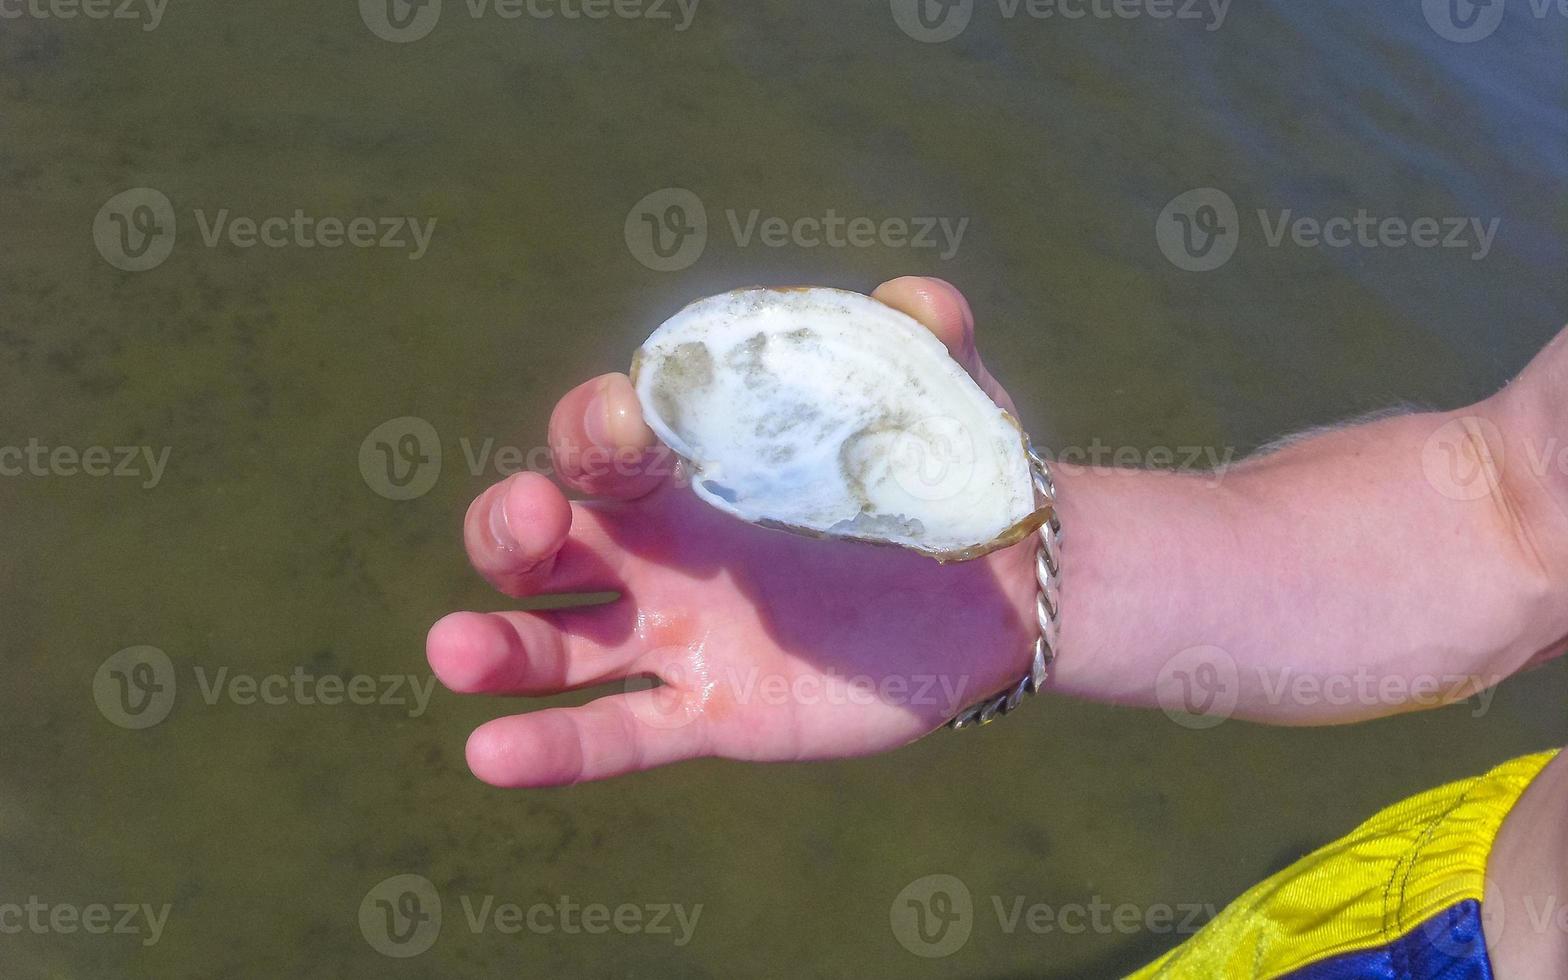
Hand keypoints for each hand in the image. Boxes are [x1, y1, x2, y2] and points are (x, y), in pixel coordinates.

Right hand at [427, 277, 1039, 786]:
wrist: (995, 596)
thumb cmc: (936, 483)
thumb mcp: (932, 405)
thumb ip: (921, 343)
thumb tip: (916, 299)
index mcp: (689, 466)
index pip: (605, 440)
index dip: (597, 424)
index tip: (628, 412)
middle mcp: (659, 550)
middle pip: (540, 540)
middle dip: (511, 525)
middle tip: (533, 515)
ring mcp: (676, 635)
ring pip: (553, 644)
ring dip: (496, 646)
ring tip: (451, 650)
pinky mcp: (710, 713)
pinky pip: (616, 734)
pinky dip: (551, 747)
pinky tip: (489, 756)